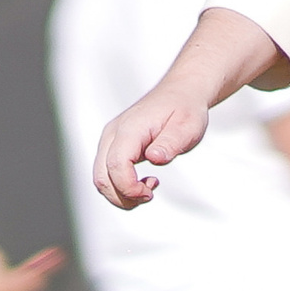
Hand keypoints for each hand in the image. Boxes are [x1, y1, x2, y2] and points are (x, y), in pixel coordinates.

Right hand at [94, 80, 212, 209]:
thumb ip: (170, 143)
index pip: (116, 165)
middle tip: (150, 195)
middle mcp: (113, 134)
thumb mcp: (187, 126)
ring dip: (122, 193)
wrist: (180, 93)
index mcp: (130, 129)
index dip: (129, 187)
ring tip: (149, 188)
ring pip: (102, 178)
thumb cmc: (185, 109)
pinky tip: (145, 181)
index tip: (151, 193)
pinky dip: (122, 186)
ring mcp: (111, 140)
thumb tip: (154, 157)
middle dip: (123, 196)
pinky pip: (108, 173)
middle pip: (101, 177)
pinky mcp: (114, 146)